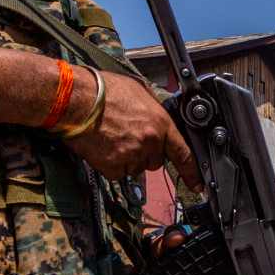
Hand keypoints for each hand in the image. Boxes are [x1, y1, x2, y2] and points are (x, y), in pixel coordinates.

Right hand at [63, 70, 200, 189]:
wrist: (76, 99)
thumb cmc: (104, 90)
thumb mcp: (140, 91)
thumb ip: (153, 109)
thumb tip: (156, 117)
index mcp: (161, 123)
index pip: (183, 153)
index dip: (191, 172)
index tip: (197, 184)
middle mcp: (150, 142)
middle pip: (155, 160)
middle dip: (144, 152)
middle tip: (126, 136)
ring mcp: (132, 156)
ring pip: (136, 167)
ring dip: (126, 158)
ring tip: (111, 137)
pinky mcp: (113, 167)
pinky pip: (118, 173)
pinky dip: (111, 164)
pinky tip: (103, 146)